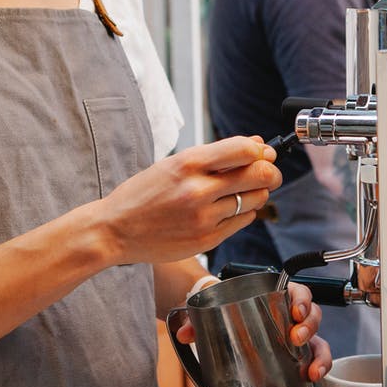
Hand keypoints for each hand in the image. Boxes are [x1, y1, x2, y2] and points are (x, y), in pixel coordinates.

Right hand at [92, 136, 280, 265]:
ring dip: (257, 194)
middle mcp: (198, 190)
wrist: (115, 230)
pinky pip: (242, 221)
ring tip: (243, 192)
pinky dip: (244, 213)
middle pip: (259, 175)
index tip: (262, 154)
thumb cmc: (143, 195)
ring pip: (255, 200)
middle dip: (270, 172)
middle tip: (267, 173)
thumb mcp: (174, 164)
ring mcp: (204, 218)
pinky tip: (228, 209)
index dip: (261, 152)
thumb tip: (256, 146)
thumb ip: (216, 155)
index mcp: (188, 164)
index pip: (244, 150)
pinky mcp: (207, 240)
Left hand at [175, 282, 332, 381]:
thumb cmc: (221, 312)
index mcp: (273, 297)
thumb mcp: (208, 312)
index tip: (296, 310)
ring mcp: (293, 337)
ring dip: (319, 354)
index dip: (302, 299)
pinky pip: (313, 359)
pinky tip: (312, 379)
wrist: (220, 325)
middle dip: (309, 327)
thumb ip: (194, 320)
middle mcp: (289, 316)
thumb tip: (184, 333)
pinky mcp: (293, 357)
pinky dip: (317, 368)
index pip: (297, 292)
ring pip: (318, 340)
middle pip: (312, 315)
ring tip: (311, 369)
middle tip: (295, 338)